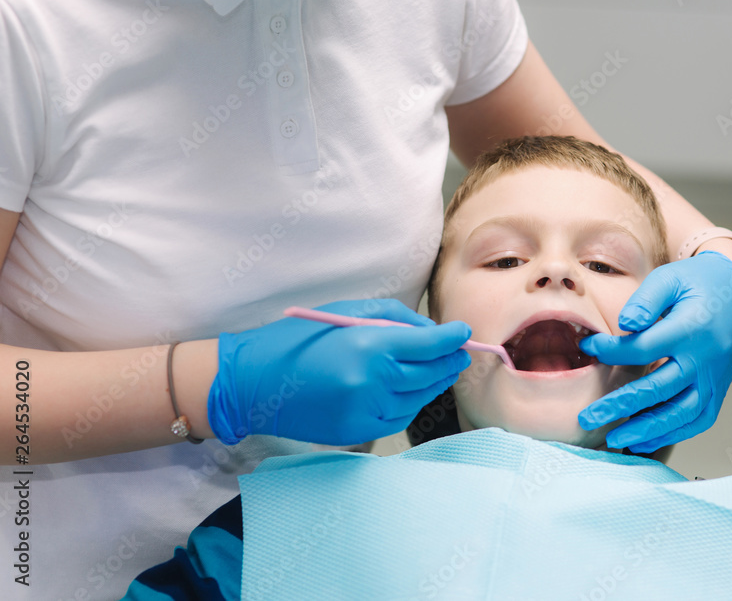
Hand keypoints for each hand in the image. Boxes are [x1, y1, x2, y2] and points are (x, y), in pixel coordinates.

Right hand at [207, 299, 471, 445]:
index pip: (429, 344)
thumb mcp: (345, 312)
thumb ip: (394, 318)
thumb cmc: (298, 339)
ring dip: (432, 383)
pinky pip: (399, 417)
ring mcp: (366, 411)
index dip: (452, 339)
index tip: (463, 333)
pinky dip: (410, 403)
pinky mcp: (358, 433)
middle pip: (430, 374)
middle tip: (460, 353)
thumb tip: (433, 332)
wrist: (254, 382)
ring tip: (438, 369)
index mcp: (369, 345)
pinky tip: (409, 390)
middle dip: (449, 361)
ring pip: (419, 398)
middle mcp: (373, 381)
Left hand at [577, 251, 731, 451]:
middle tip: (586, 418)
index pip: (643, 349)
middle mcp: (704, 359)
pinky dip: (672, 434)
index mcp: (690, 329)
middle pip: (657, 389)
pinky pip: (697, 420)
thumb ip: (645, 300)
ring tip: (614, 440)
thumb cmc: (696, 283)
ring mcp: (714, 379)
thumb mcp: (669, 279)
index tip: (587, 347)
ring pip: (680, 413)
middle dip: (618, 406)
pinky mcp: (718, 390)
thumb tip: (624, 324)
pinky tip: (643, 442)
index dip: (611, 351)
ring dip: (646, 430)